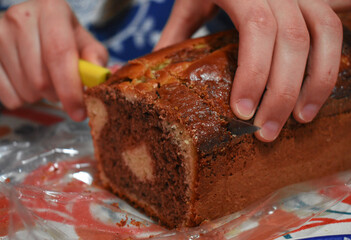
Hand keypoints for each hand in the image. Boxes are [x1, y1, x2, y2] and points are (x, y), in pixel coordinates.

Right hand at [0, 0, 107, 120]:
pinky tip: (26, 83)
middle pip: (41, 78)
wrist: (33, 28)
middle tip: (62, 88)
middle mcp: (21, 17)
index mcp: (52, 10)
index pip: (60, 55)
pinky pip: (7, 94)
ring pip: (25, 88)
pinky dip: (21, 99)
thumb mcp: (85, 43)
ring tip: (44, 81)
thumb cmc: (64, 39)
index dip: (70, 89)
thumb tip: (97, 77)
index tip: (79, 113)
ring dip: (40, 96)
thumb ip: (95, 59)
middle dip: (58, 95)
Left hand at [156, 0, 350, 141]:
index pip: (256, 29)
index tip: (242, 112)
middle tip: (267, 131)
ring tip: (302, 118)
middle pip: (292, 40)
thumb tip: (161, 74)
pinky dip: (334, 60)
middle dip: (282, 93)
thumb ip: (177, 33)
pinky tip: (323, 89)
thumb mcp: (191, 1)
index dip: (254, 73)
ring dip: (316, 82)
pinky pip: (333, 27)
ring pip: (323, 34)